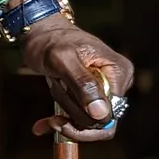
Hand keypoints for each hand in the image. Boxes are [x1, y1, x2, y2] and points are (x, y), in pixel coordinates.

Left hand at [21, 17, 133, 140]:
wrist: (41, 33)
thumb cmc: (52, 41)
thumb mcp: (62, 59)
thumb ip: (82, 84)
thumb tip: (101, 114)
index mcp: (118, 72)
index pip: (111, 115)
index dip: (86, 122)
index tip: (59, 119)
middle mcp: (117, 83)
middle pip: (99, 121)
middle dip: (72, 114)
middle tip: (55, 93)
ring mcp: (105, 89)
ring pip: (87, 120)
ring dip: (64, 109)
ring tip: (54, 83)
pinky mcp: (91, 95)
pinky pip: (80, 119)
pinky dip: (60, 122)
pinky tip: (40, 126)